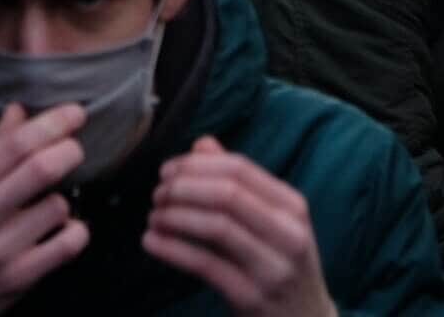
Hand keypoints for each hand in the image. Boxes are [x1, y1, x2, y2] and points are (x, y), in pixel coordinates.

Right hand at [0, 103, 90, 316]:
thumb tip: (19, 112)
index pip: (15, 144)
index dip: (53, 123)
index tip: (74, 113)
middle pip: (42, 170)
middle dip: (69, 150)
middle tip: (74, 147)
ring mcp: (1, 250)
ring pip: (58, 207)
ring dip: (62, 197)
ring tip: (47, 201)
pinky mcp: (19, 279)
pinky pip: (68, 245)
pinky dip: (74, 230)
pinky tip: (60, 227)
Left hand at [142, 138, 334, 316]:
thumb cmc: (281, 265)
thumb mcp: (271, 222)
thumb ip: (238, 183)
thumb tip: (202, 145)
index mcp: (292, 207)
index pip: (239, 169)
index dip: (196, 165)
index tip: (167, 170)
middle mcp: (289, 234)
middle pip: (227, 193)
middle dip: (183, 188)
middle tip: (157, 194)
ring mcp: (273, 268)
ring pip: (217, 226)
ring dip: (175, 216)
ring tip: (154, 217)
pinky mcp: (252, 298)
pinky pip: (205, 264)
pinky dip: (172, 249)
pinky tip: (151, 241)